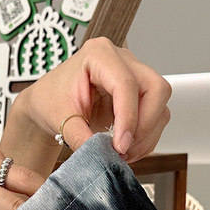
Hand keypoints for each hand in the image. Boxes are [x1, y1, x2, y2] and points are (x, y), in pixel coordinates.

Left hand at [16, 37, 171, 162]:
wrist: (49, 104)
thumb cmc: (51, 101)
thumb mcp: (60, 119)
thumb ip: (80, 136)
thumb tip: (102, 154)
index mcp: (98, 54)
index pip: (126, 83)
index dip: (128, 118)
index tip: (120, 145)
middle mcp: (122, 60)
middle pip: (156, 89)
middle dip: (144, 125)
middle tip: (122, 149)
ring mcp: (134, 76)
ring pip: (160, 106)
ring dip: (146, 136)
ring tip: (121, 152)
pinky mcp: (139, 95)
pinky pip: (156, 117)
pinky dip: (145, 139)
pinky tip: (126, 148)